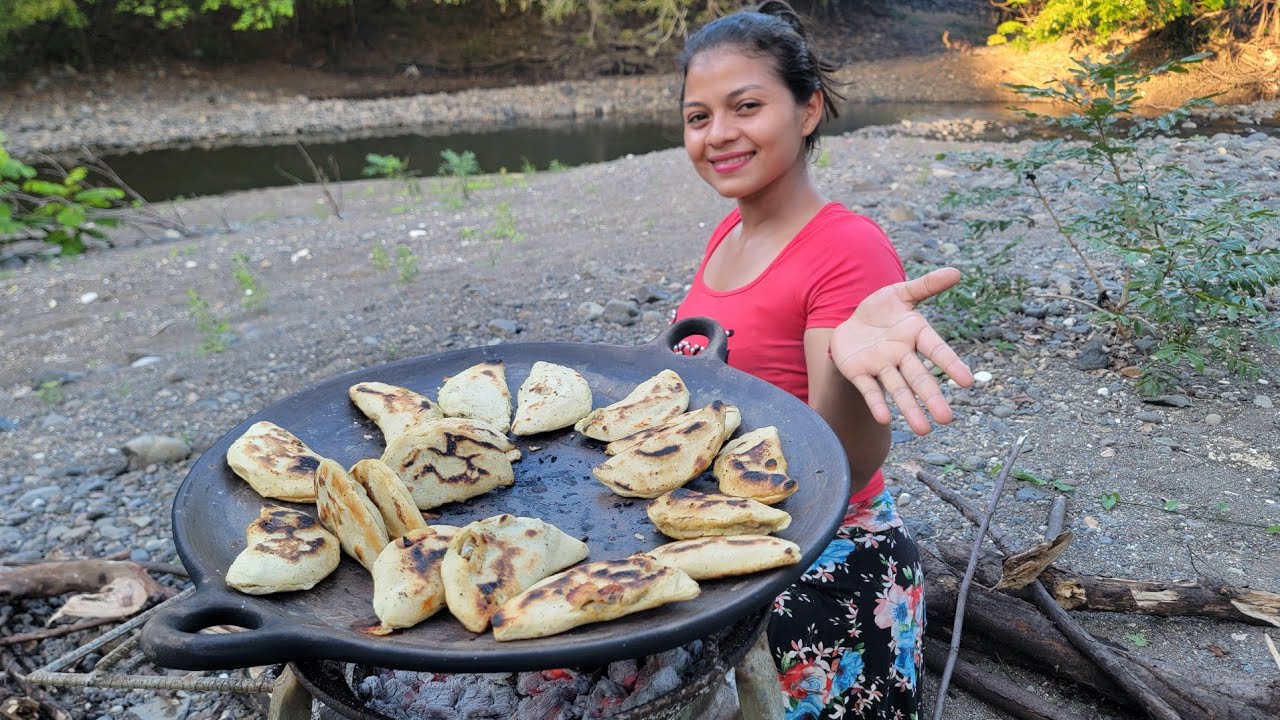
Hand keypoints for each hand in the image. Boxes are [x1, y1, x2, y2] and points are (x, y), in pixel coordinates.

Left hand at [830, 267, 973, 435]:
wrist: (850, 322)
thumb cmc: (882, 309)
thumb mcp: (901, 293)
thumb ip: (926, 286)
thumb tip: (956, 272)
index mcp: (916, 335)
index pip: (936, 350)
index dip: (950, 364)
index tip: (967, 381)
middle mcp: (902, 355)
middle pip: (919, 378)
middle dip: (931, 397)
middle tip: (947, 419)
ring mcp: (881, 366)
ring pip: (897, 389)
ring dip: (909, 408)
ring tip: (923, 431)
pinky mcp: (859, 372)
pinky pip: (869, 389)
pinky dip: (876, 402)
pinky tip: (885, 418)